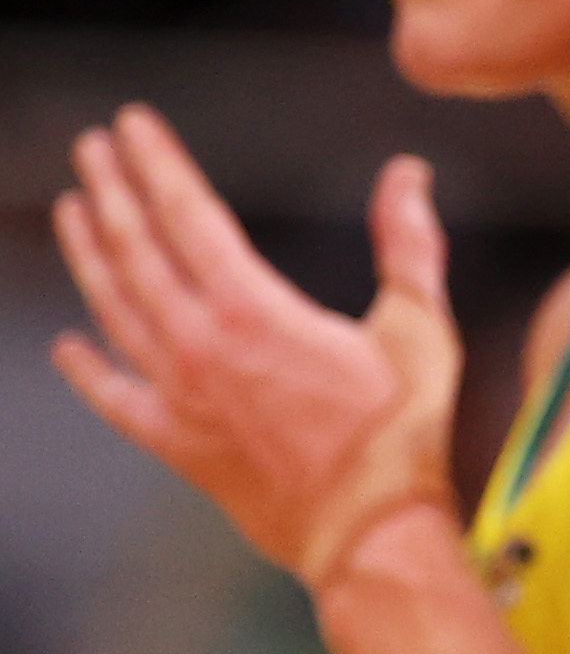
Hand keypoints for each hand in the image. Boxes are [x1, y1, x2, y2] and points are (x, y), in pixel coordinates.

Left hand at [52, 110, 461, 587]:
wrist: (369, 529)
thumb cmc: (402, 431)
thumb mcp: (418, 325)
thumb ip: (408, 244)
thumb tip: (408, 174)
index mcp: (251, 309)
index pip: (188, 213)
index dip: (158, 163)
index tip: (133, 124)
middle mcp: (197, 346)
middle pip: (138, 251)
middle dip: (112, 192)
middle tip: (93, 149)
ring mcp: (177, 396)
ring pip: (115, 310)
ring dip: (90, 256)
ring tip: (72, 212)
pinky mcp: (176, 442)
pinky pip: (114, 398)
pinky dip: (88, 370)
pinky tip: (66, 346)